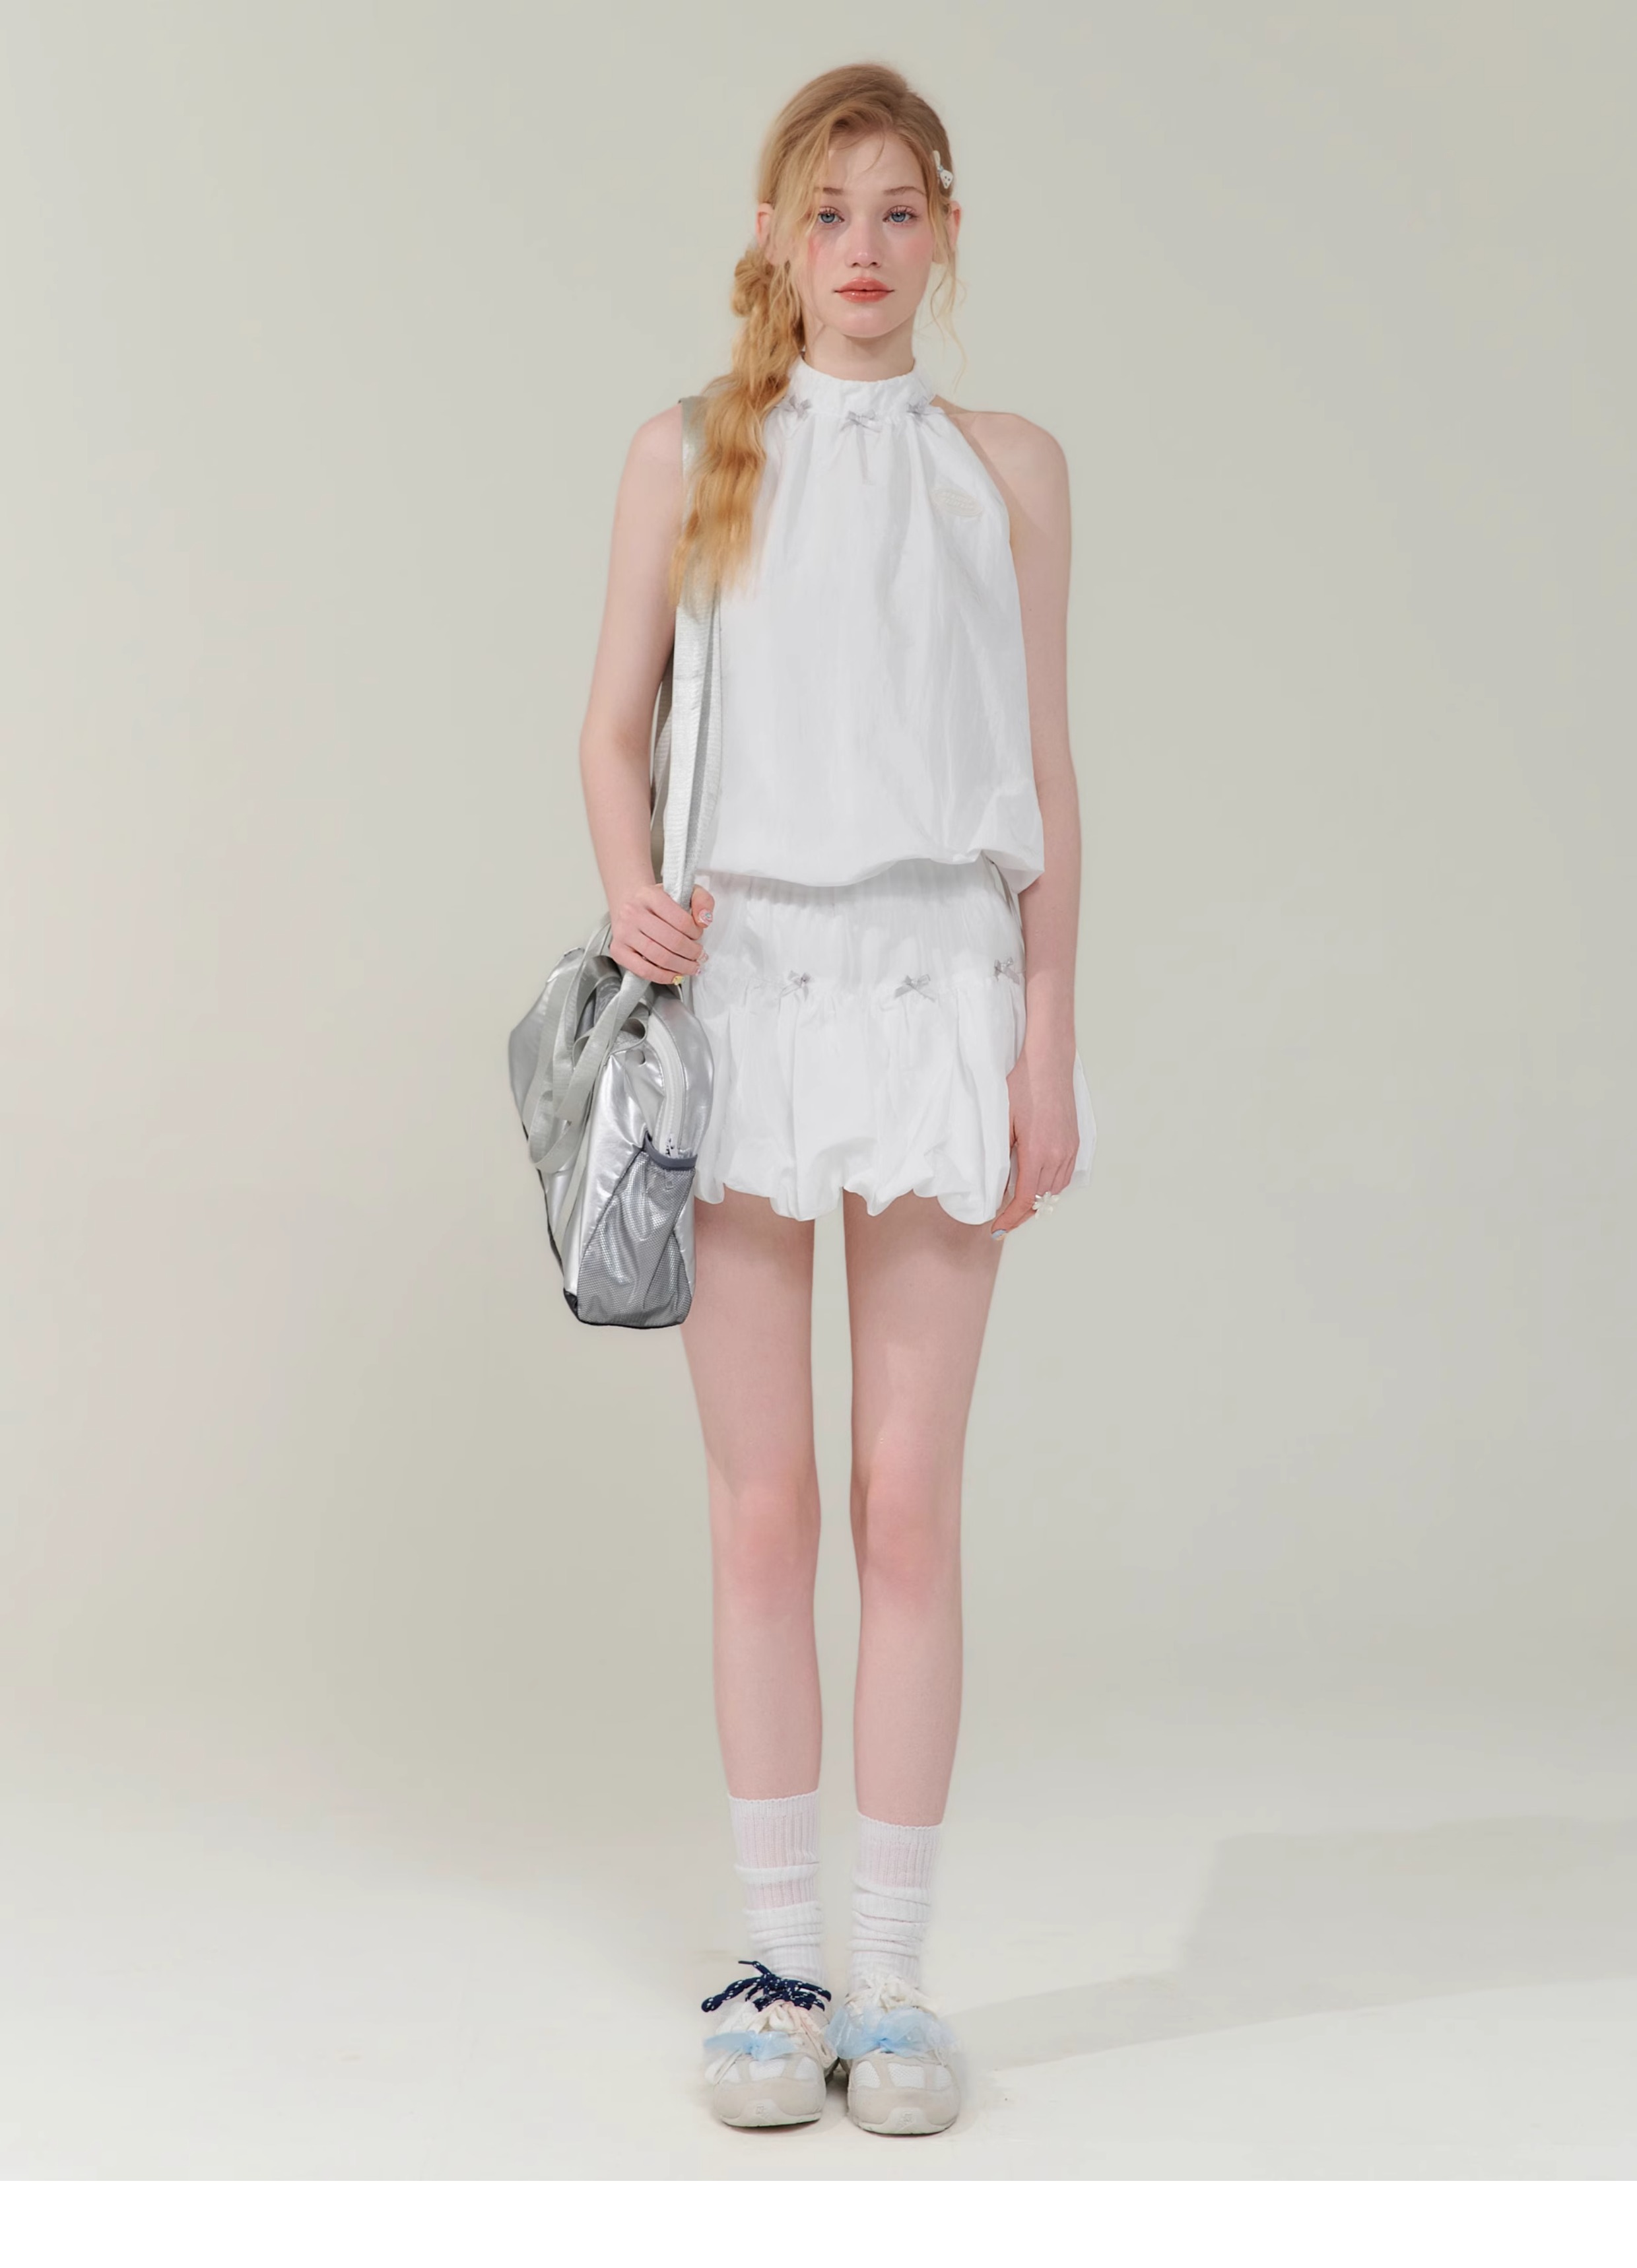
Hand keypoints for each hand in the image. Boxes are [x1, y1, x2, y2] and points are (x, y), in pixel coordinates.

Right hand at [609, 880, 714, 984]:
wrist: (631, 908)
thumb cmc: (659, 904)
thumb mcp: (684, 892)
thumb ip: (702, 901)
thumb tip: (704, 921)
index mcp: (649, 895)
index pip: (681, 920)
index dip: (695, 933)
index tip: (698, 935)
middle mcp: (632, 912)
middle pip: (672, 940)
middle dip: (691, 952)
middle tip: (699, 956)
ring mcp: (623, 932)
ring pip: (659, 957)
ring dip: (681, 966)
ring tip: (691, 967)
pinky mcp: (617, 950)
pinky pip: (643, 970)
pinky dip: (663, 976)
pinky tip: (674, 975)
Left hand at [989, 1041, 1078, 1234]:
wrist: (1048, 1063)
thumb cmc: (1022, 1086)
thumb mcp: (1003, 1121)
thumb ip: (1002, 1154)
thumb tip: (998, 1180)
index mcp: (1036, 1153)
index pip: (1025, 1200)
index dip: (1010, 1219)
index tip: (997, 1229)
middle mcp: (1057, 1155)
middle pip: (1041, 1200)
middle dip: (1022, 1215)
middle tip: (1003, 1222)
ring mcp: (1069, 1149)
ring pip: (1055, 1190)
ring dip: (1038, 1201)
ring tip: (1019, 1205)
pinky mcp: (1074, 1142)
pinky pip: (1065, 1175)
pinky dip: (1051, 1186)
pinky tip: (1038, 1184)